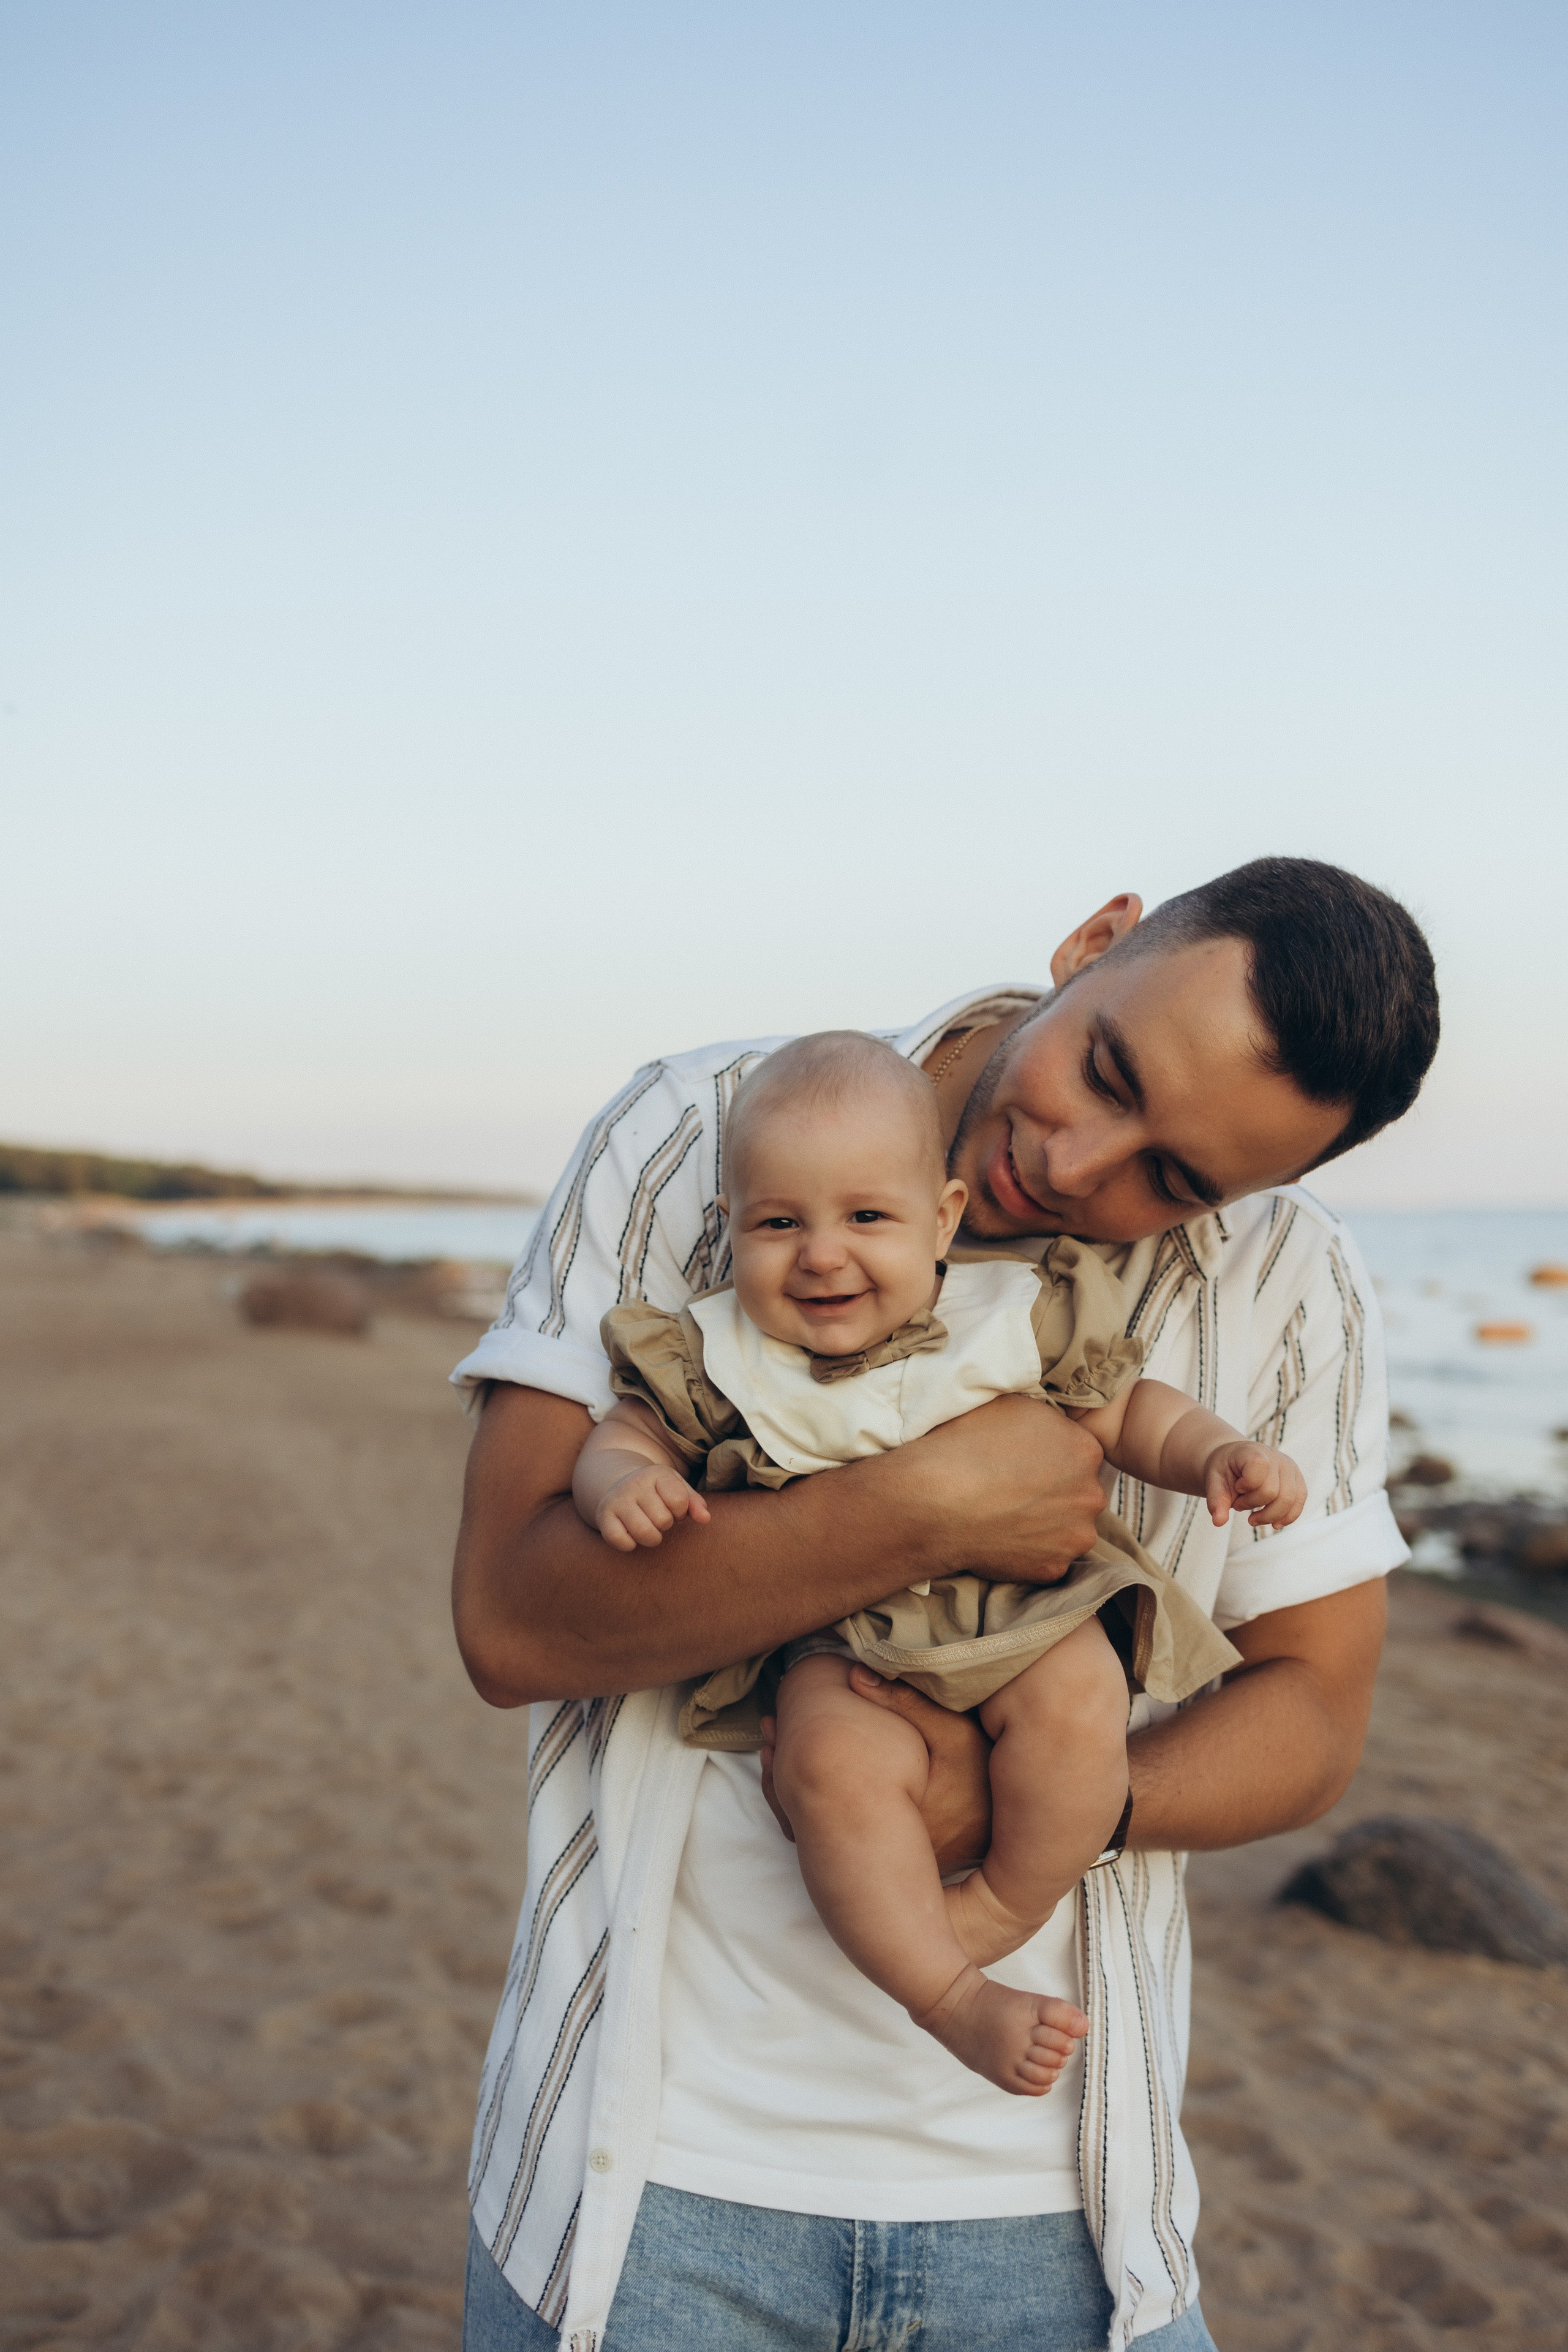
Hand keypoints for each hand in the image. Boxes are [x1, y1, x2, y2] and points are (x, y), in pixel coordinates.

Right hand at [596, 1466, 711, 1550]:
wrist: (617, 1486)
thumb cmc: (656, 1492)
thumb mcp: (677, 1489)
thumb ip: (695, 1503)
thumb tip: (705, 1519)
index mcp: (656, 1474)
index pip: (679, 1501)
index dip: (680, 1511)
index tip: (671, 1507)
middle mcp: (634, 1483)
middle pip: (663, 1520)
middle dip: (665, 1524)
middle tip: (656, 1517)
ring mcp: (617, 1499)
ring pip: (645, 1533)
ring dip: (652, 1538)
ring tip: (648, 1527)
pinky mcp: (603, 1516)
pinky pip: (621, 1541)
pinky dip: (630, 1545)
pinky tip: (631, 1535)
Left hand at [760, 1670, 993, 1874]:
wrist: (1010, 1831)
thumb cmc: (980, 1778)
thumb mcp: (954, 1735)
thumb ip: (907, 1703)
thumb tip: (854, 1673)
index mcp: (882, 1810)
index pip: (816, 1785)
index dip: (785, 1755)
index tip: (771, 1720)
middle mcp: (872, 1838)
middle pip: (805, 1809)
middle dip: (779, 1768)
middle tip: (765, 1726)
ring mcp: (874, 1850)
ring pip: (811, 1824)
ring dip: (787, 1783)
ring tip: (771, 1743)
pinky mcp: (880, 1852)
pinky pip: (826, 1832)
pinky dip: (806, 1802)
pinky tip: (798, 1772)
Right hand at [898, 1395, 1106, 1584]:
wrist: (936, 1500)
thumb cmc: (967, 1446)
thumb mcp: (1012, 1406)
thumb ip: (1044, 1420)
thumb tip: (1046, 1429)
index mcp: (1085, 1450)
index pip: (1080, 1455)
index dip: (1053, 1459)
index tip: (1027, 1464)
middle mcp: (1090, 1495)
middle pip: (1079, 1494)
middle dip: (1056, 1494)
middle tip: (1017, 1492)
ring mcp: (1074, 1536)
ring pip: (1068, 1529)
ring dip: (1047, 1525)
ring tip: (1007, 1518)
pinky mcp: (1053, 1568)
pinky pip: (1047, 1558)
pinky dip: (1029, 1552)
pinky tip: (1002, 1539)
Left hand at [1202, 1442, 1306, 1529]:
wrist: (1235, 1460)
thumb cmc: (1225, 1470)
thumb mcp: (1214, 1481)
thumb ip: (1215, 1500)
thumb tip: (1218, 1522)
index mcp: (1254, 1451)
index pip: (1258, 1470)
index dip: (1246, 1486)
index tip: (1236, 1487)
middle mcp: (1276, 1457)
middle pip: (1273, 1492)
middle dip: (1253, 1505)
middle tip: (1239, 1504)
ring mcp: (1290, 1468)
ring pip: (1289, 1500)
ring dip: (1269, 1516)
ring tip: (1253, 1518)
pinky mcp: (1297, 1480)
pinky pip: (1299, 1501)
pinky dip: (1287, 1517)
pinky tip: (1274, 1524)